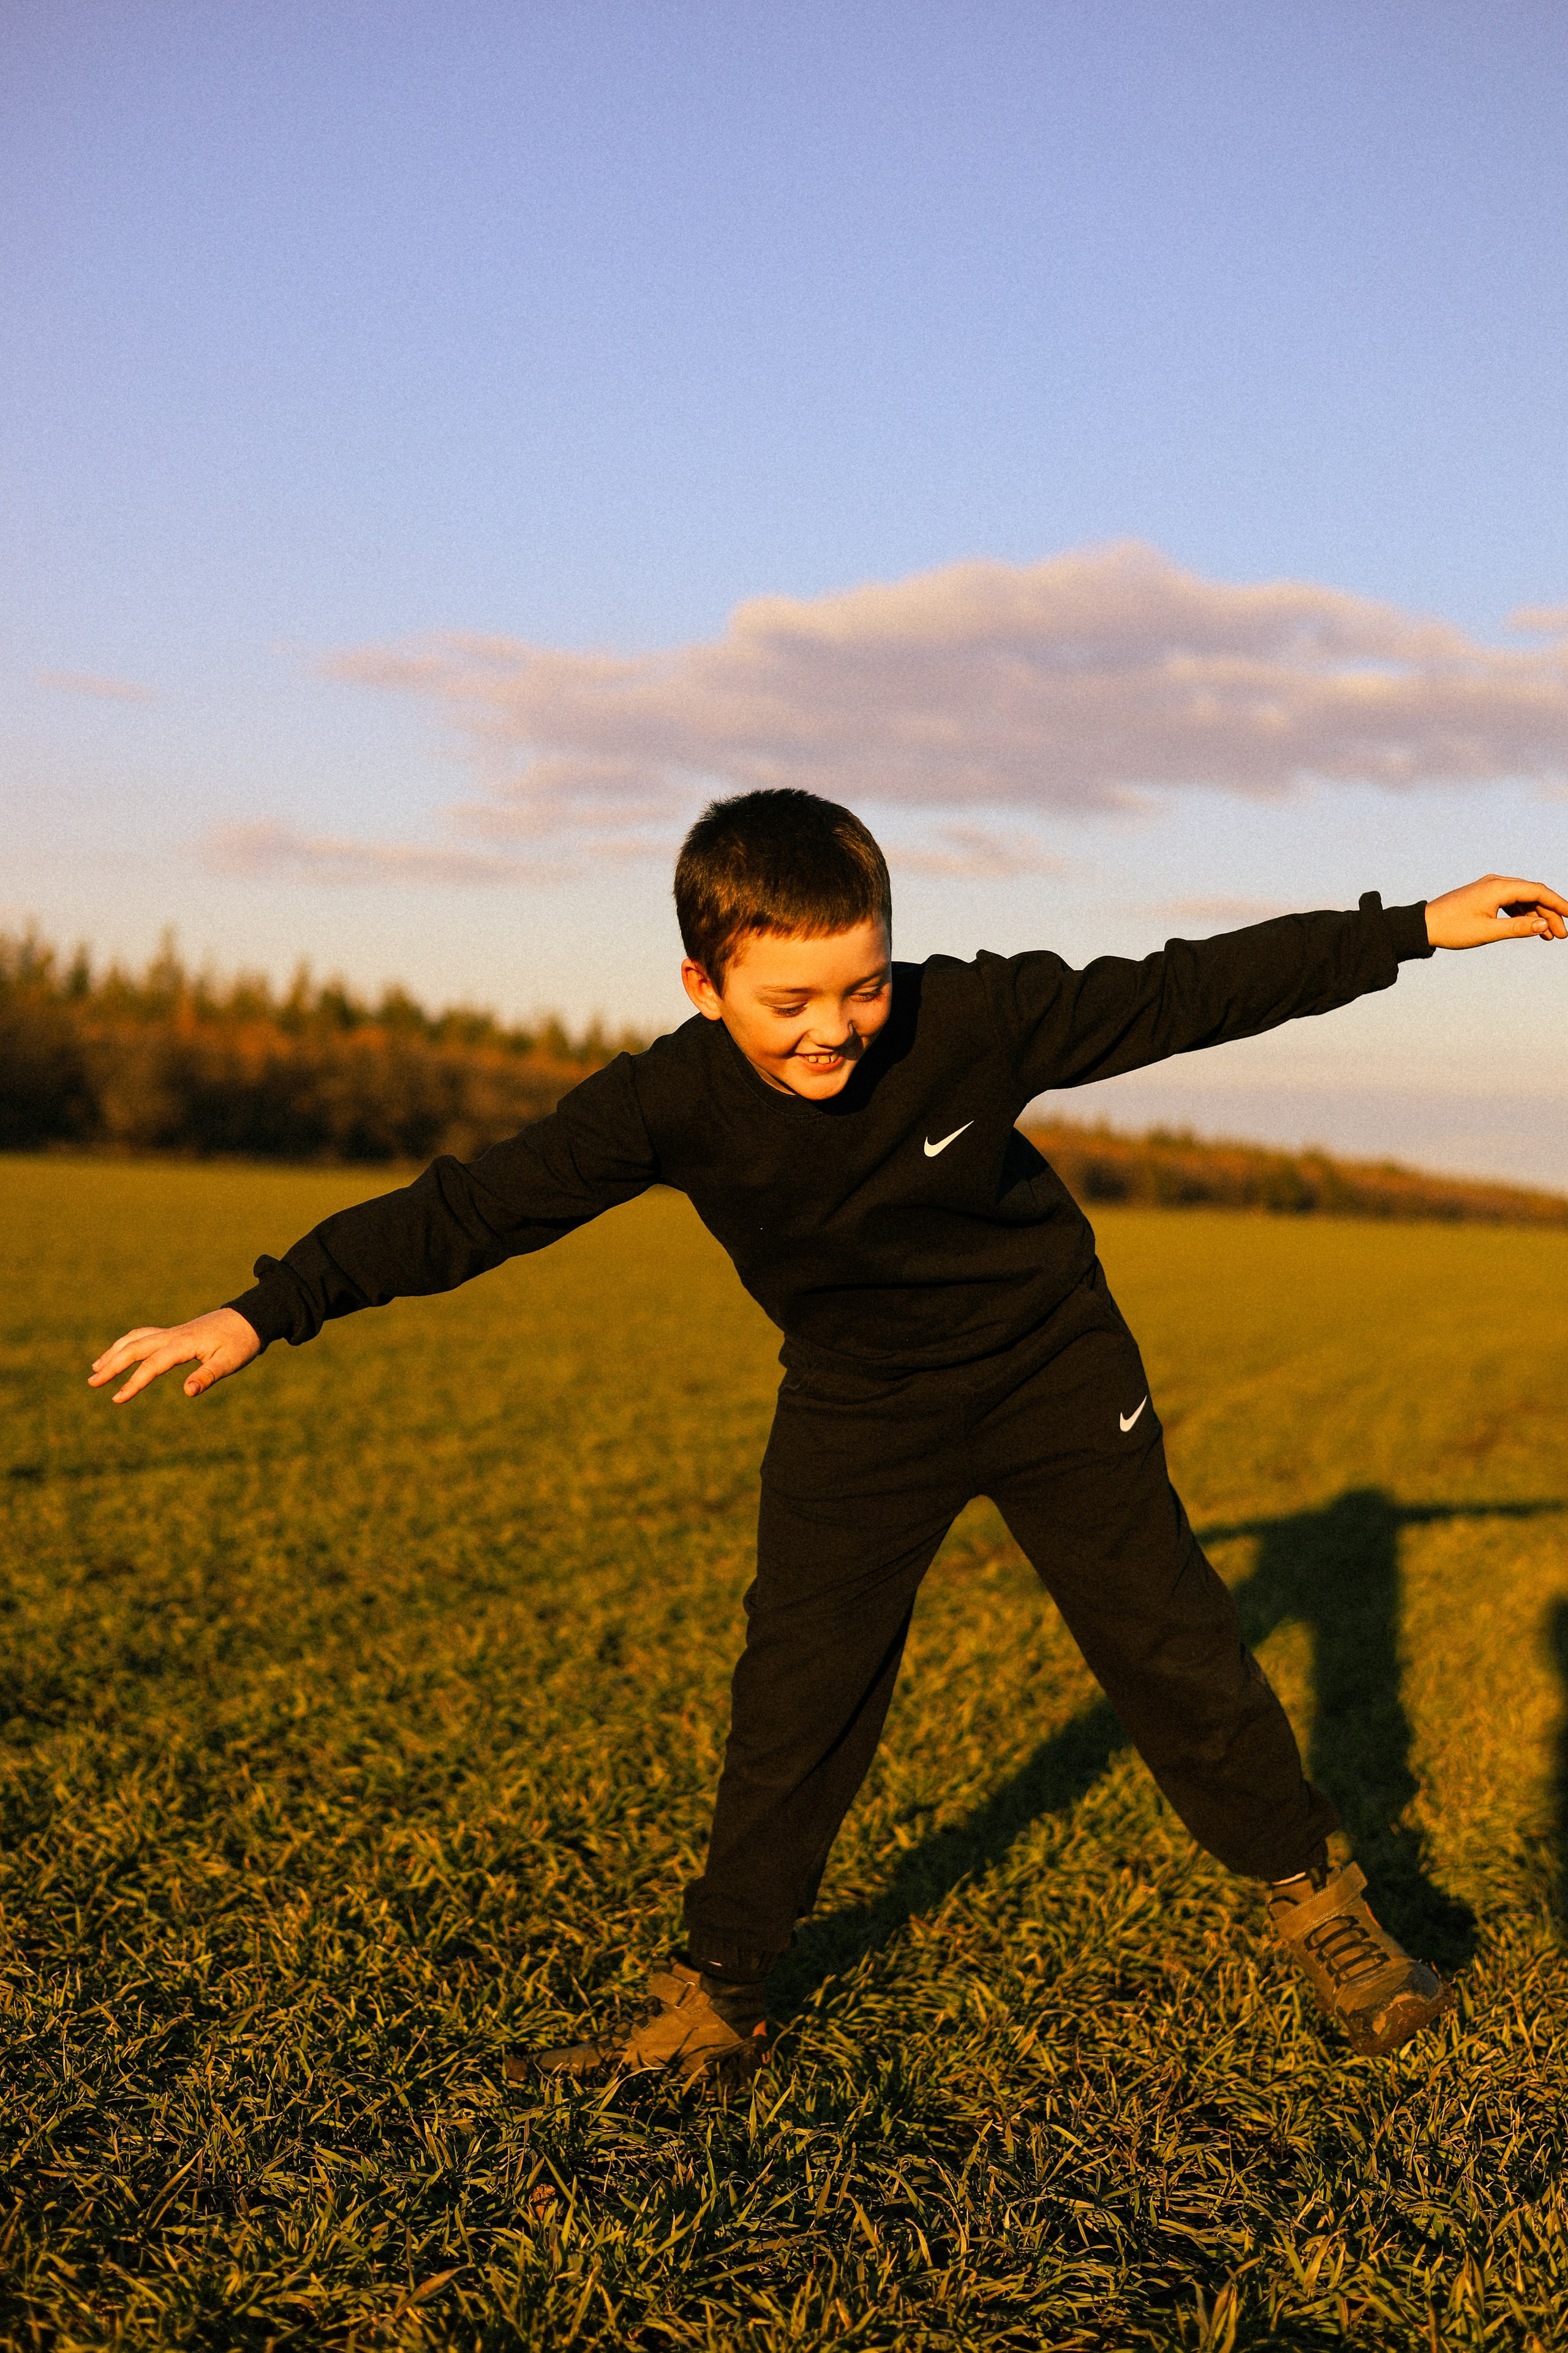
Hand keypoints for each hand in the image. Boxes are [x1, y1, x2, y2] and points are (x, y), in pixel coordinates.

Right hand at [89, 1307, 261, 1404]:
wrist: (251, 1317)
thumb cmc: (242, 1342)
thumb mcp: (229, 1363)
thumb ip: (207, 1376)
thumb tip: (187, 1391)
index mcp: (183, 1344)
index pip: (151, 1366)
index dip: (133, 1383)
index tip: (116, 1399)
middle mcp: (173, 1335)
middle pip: (134, 1348)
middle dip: (111, 1365)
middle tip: (92, 1382)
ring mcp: (173, 1332)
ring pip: (135, 1339)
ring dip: (114, 1352)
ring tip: (96, 1367)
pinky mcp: (176, 1332)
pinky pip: (145, 1335)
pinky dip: (128, 1343)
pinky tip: (123, 1352)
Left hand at [1423, 874, 1567, 950]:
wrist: (1423, 925)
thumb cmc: (1452, 928)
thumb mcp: (1488, 932)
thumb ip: (1517, 928)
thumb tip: (1544, 926)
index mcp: (1498, 888)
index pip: (1538, 892)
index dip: (1558, 904)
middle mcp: (1496, 883)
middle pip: (1533, 895)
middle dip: (1550, 915)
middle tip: (1561, 936)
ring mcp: (1490, 888)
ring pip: (1523, 900)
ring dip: (1536, 917)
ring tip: (1548, 937)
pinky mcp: (1484, 896)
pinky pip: (1510, 903)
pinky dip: (1522, 915)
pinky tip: (1530, 929)